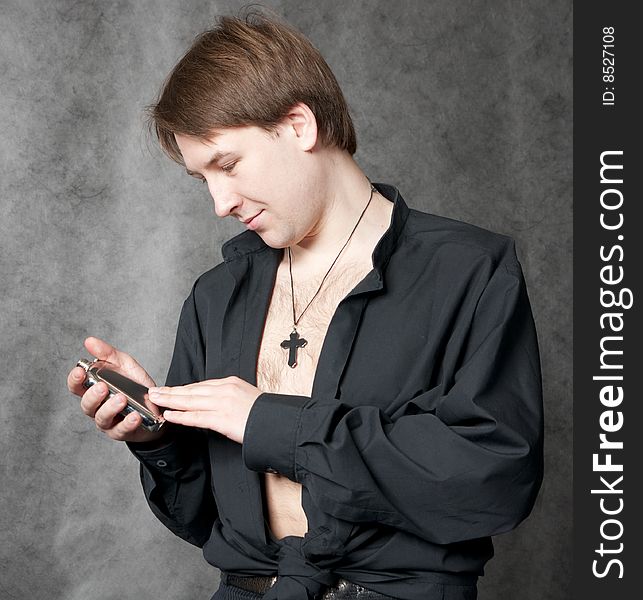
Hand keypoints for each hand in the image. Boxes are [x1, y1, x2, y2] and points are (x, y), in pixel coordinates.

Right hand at [67, 336, 164, 443]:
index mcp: (93, 389)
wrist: (157, 405)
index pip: (76, 386)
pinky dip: (128, 423)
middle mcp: (97, 407)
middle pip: (86, 404)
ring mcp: (108, 421)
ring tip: (121, 399)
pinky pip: (121, 429)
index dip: (75, 380)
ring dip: (110, 408)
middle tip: (103, 387)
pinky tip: (134, 415)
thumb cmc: (135, 386)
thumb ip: (108, 354)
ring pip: (101, 418)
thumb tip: (89, 341)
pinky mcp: (121, 431)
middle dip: (93, 395)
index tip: (80, 371)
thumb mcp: (124, 365)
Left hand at [147, 376, 262, 443]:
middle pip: (192, 390)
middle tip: (155, 391)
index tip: (171, 389)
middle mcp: (225, 389)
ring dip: (170, 401)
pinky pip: (196, 417)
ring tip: (156, 400)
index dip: (183, 388)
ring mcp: (223, 403)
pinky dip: (181, 416)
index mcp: (231, 383)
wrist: (277, 422)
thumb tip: (217, 404)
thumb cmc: (264, 414)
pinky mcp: (222, 418)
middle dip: (171, 391)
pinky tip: (169, 415)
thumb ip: (230, 398)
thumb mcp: (247, 398)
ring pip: (190, 401)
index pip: (202, 385)